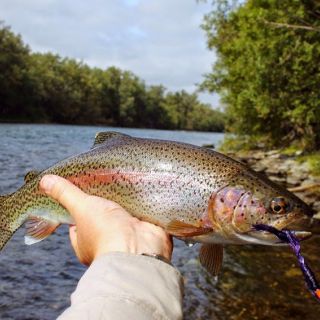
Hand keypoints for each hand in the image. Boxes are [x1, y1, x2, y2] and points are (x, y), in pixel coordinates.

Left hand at [39, 175, 172, 265]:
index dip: (77, 213)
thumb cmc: (104, 232)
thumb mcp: (82, 208)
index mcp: (86, 243)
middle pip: (101, 220)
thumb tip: (45, 181)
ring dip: (123, 206)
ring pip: (121, 218)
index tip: (80, 198)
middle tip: (104, 188)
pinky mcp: (143, 231)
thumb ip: (66, 194)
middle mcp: (106, 242)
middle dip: (104, 207)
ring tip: (122, 186)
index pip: (76, 226)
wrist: (138, 247)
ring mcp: (126, 237)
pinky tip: (139, 193)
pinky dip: (139, 207)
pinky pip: (139, 215)